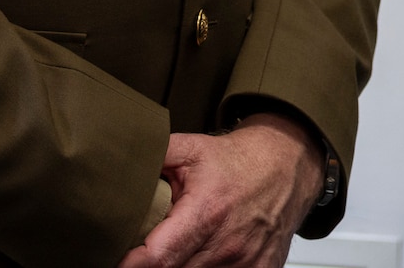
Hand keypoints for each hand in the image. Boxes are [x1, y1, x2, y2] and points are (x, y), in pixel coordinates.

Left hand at [119, 115, 323, 267]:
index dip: (131, 263)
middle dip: (154, 264)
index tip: (119, 259)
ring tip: (180, 246)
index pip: (158, 257)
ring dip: (181, 267)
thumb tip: (114, 164)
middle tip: (149, 249)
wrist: (288, 165)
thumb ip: (153, 156)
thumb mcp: (192, 148)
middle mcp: (226, 244)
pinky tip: (203, 255)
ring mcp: (244, 263)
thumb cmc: (240, 160)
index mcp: (206, 212)